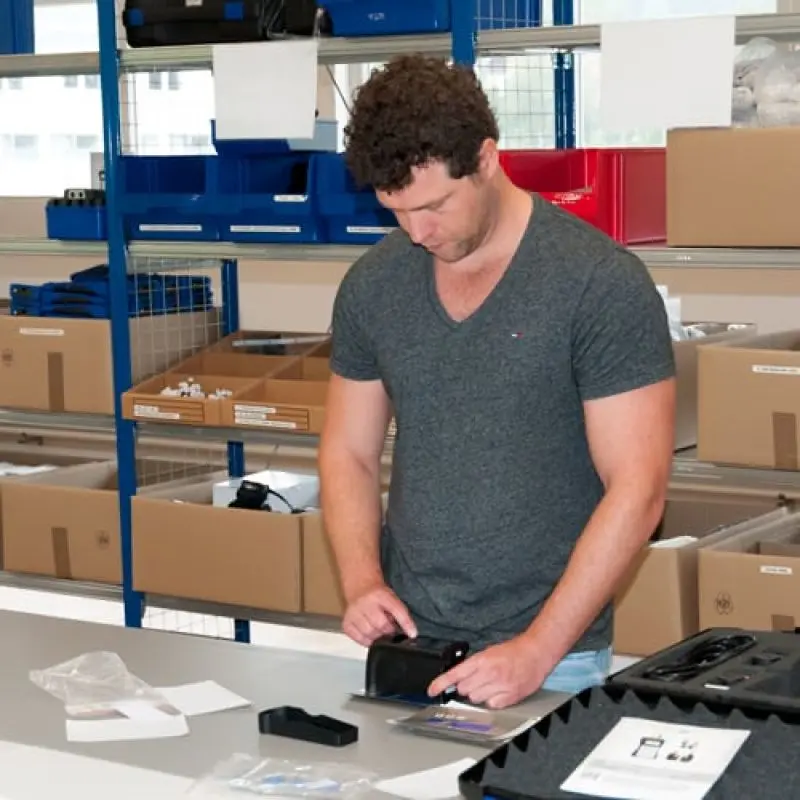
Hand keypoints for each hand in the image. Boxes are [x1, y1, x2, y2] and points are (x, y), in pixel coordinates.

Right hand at [342, 583, 417, 646]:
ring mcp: (354, 612)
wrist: (359, 587)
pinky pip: (358, 638)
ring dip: (378, 637)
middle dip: (389, 631)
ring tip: (379, 631)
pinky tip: (370, 635)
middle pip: (381, 624)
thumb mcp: (391, 598)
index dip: (406, 623)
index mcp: (380, 594)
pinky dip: (366, 640)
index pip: (396, 609)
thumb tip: (409, 633)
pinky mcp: (346, 622)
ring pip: (369, 633)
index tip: (413, 634)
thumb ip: (399, 613)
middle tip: (390, 630)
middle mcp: (365, 602)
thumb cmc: (378, 595)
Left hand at [428, 636, 546, 709]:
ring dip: (478, 694)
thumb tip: (458, 676)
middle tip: (477, 679)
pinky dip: (492, 701)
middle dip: (465, 686)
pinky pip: (491, 705)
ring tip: (489, 684)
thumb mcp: (489, 652)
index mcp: (482, 660)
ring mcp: (500, 687)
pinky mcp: (509, 697)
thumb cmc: (514, 651)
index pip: (455, 674)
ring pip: (476, 699)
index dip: (440, 684)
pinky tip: (499, 691)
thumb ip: (473, 664)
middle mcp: (489, 674)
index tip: (431, 690)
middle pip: (463, 689)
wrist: (536, 654)